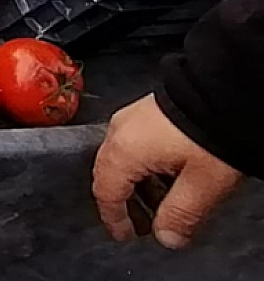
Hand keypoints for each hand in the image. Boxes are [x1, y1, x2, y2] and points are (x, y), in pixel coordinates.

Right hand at [93, 96, 242, 249]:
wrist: (222, 91)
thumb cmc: (210, 133)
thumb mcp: (201, 184)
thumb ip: (180, 215)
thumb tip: (166, 237)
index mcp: (123, 151)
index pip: (106, 193)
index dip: (114, 218)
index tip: (125, 235)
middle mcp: (119, 132)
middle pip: (109, 176)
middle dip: (125, 203)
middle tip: (144, 224)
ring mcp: (130, 118)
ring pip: (122, 160)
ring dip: (138, 186)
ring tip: (162, 202)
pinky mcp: (145, 111)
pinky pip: (133, 145)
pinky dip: (144, 167)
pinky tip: (167, 176)